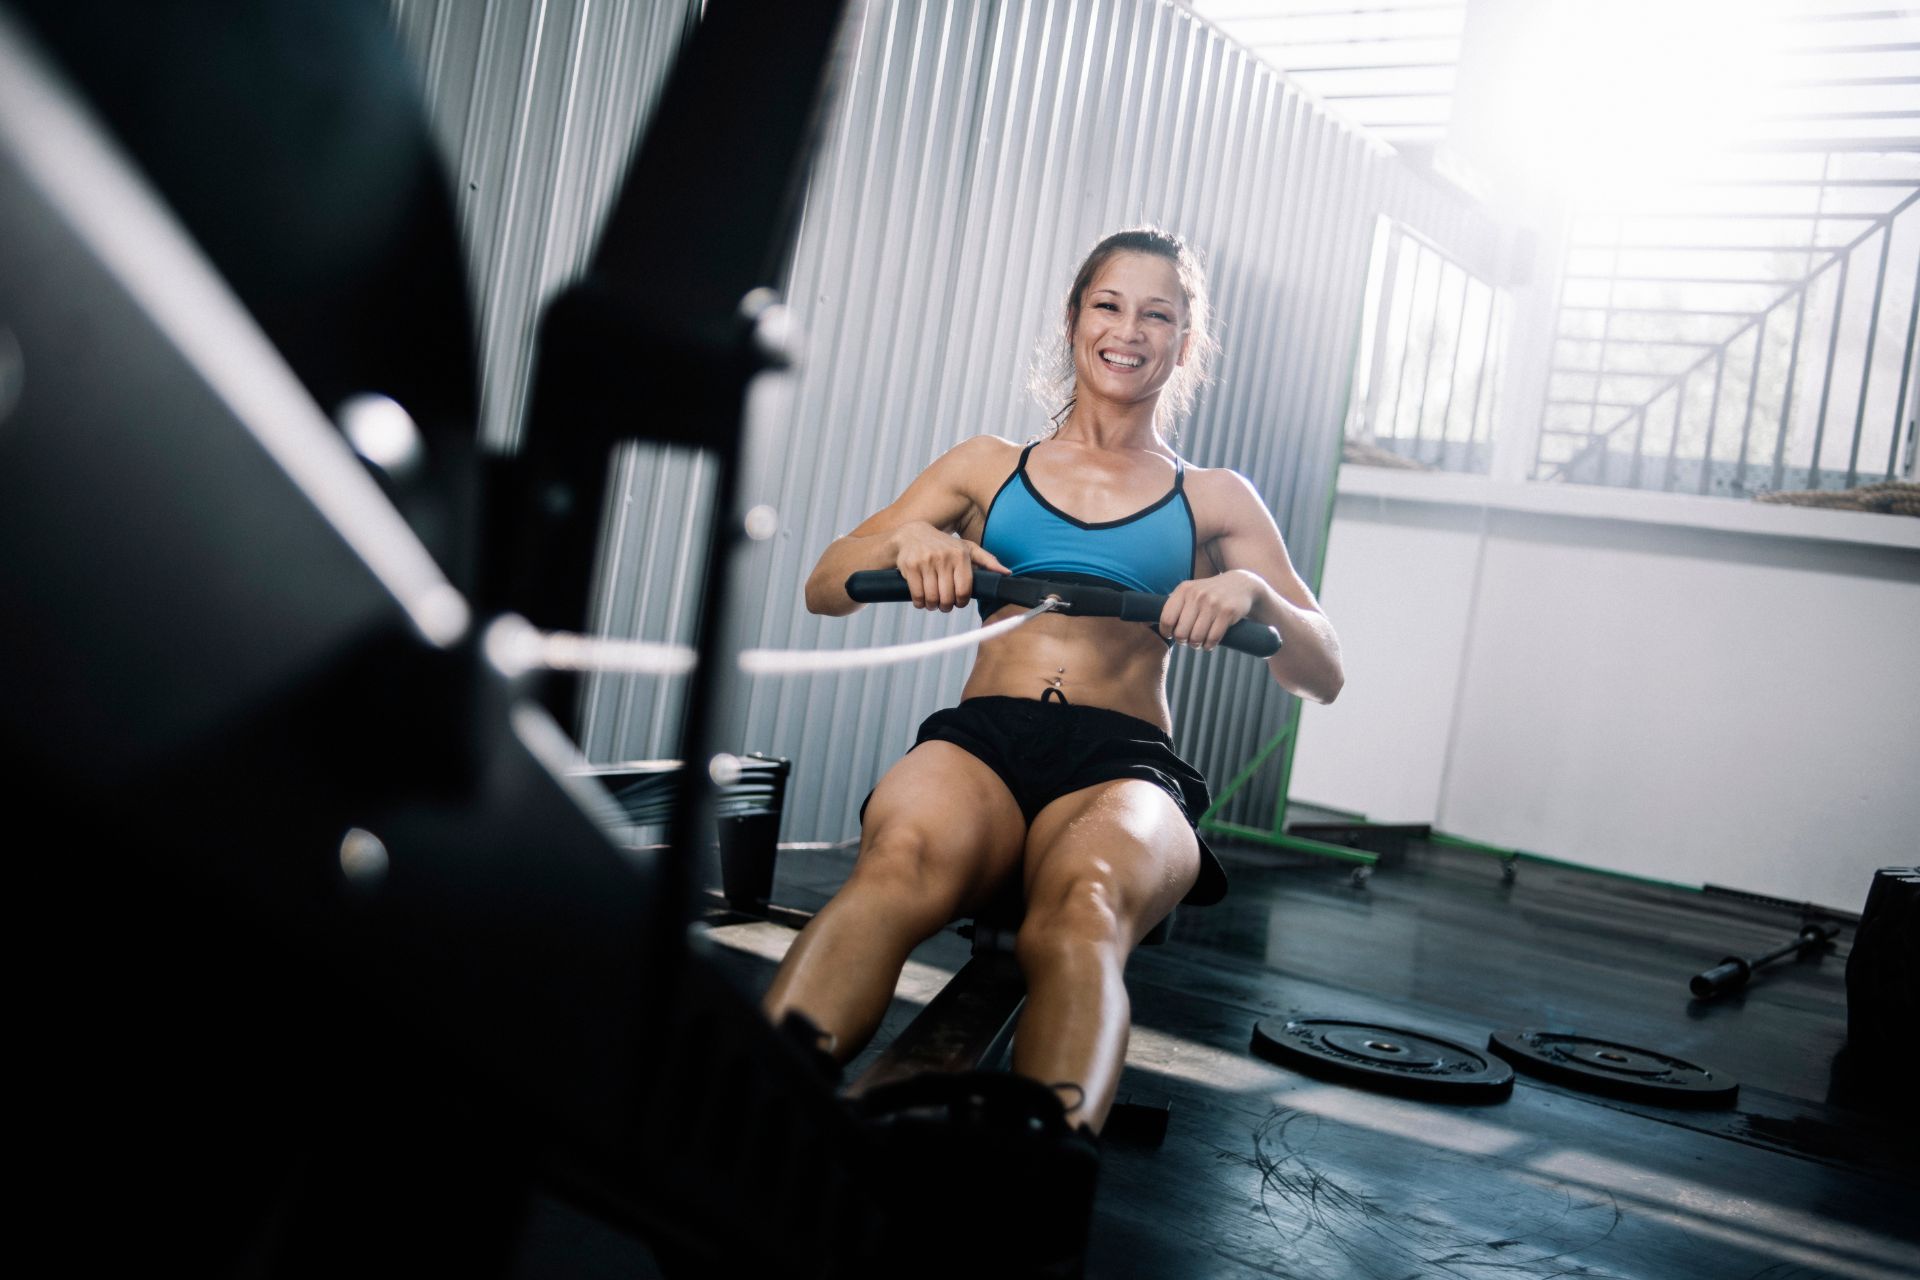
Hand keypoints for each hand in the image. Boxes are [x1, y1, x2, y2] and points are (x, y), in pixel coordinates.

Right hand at [890, 522, 1009, 610]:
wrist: (912, 534)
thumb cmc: (942, 545)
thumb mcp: (966, 548)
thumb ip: (987, 561)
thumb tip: (1006, 573)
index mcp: (960, 554)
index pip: (964, 590)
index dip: (961, 601)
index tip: (958, 602)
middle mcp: (944, 557)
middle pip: (947, 597)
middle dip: (946, 606)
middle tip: (944, 604)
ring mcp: (926, 562)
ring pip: (932, 598)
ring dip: (932, 605)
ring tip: (932, 601)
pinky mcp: (910, 567)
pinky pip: (917, 595)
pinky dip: (919, 602)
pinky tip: (921, 599)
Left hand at [1160, 570, 1261, 650]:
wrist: (1242, 584)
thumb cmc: (1210, 593)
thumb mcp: (1190, 591)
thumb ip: (1173, 605)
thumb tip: (1145, 623)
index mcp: (1184, 590)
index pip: (1166, 619)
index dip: (1167, 632)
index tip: (1172, 635)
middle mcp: (1197, 595)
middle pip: (1181, 632)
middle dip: (1184, 641)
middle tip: (1189, 640)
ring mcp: (1213, 603)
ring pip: (1196, 637)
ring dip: (1197, 645)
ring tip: (1199, 642)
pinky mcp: (1227, 612)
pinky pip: (1212, 638)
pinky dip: (1209, 646)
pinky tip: (1210, 643)